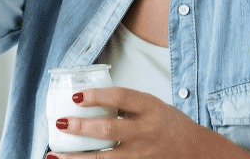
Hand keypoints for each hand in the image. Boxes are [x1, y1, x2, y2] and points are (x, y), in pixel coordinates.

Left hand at [47, 87, 249, 158]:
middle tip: (60, 122)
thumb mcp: (152, 106)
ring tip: (54, 154)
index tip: (76, 96)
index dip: (96, 96)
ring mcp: (142, 155)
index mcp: (150, 108)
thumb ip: (126, 105)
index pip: (120, 98)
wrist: (195, 152)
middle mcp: (146, 132)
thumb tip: (88, 100)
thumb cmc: (169, 125)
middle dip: (80, 127)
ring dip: (76, 158)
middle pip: (108, 130)